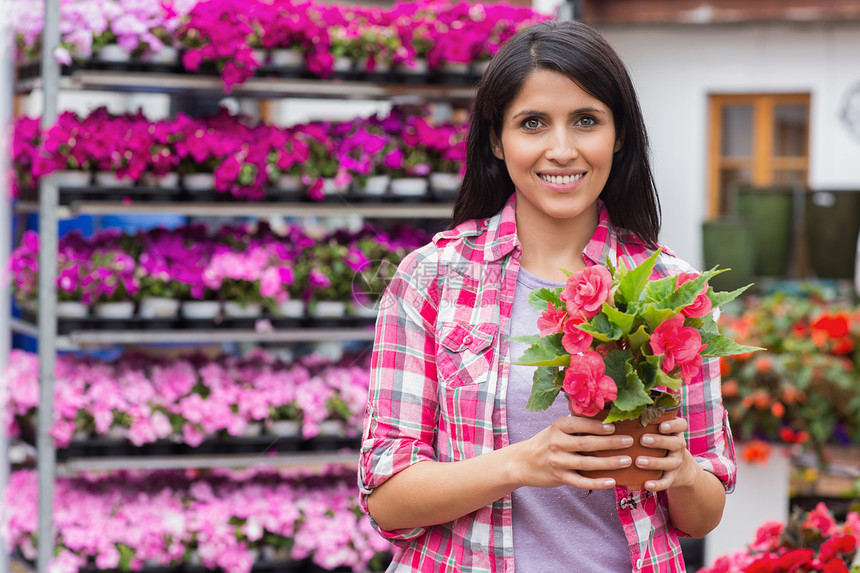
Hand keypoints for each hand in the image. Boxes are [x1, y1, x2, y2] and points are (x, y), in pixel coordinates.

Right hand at [513, 414, 636, 490]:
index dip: (598, 426)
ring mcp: (558, 462)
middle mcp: (556, 443)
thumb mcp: (556, 429)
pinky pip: (581, 482)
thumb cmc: (546, 442)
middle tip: (629, 441)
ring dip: (609, 463)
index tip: (615, 426)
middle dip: (611, 443)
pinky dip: (597, 483)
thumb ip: (576, 426)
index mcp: (557, 427)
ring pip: (587, 463)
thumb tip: (606, 420)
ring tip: (626, 461)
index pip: (580, 424)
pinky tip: (611, 482)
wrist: (523, 462)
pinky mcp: (560, 477)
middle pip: (587, 443)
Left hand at [635, 416, 697, 491]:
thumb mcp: (657, 431)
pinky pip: (667, 482)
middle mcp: (678, 446)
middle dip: (659, 441)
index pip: (681, 425)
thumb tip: (613, 410)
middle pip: (675, 443)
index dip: (673, 425)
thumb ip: (645, 422)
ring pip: (670, 462)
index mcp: (675, 432)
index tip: (661, 425)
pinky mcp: (672, 477)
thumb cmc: (659, 443)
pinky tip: (646, 485)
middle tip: (642, 440)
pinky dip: (657, 484)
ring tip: (638, 461)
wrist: (679, 468)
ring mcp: (676, 462)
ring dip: (654, 462)